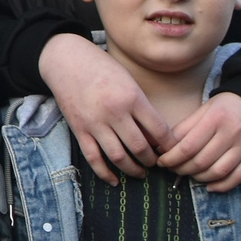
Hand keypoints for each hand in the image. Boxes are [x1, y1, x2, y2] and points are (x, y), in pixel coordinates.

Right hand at [40, 33, 171, 184]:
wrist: (66, 60)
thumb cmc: (102, 68)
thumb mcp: (129, 81)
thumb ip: (142, 107)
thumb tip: (155, 136)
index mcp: (132, 98)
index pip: (159, 130)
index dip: (170, 146)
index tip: (174, 151)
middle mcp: (115, 112)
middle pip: (140, 148)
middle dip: (152, 160)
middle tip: (157, 163)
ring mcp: (95, 123)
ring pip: (119, 157)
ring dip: (133, 169)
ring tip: (141, 172)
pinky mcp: (79, 130)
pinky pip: (93, 158)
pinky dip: (105, 173)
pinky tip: (115, 180)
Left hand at [159, 91, 240, 191]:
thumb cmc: (225, 107)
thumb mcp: (203, 110)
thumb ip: (184, 129)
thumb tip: (162, 148)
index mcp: (216, 118)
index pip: (188, 146)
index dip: (172, 158)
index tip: (162, 162)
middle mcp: (232, 133)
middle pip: (202, 161)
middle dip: (182, 169)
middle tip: (173, 169)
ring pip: (219, 172)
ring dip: (199, 178)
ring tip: (189, 175)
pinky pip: (238, 177)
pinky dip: (222, 186)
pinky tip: (209, 186)